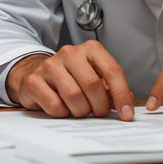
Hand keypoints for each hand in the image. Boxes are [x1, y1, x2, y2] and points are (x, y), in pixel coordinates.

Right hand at [6, 40, 134, 120]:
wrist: (35, 73)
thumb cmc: (69, 77)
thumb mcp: (93, 78)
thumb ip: (110, 89)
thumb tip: (127, 100)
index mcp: (90, 49)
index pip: (113, 71)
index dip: (122, 95)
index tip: (127, 114)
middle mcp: (70, 53)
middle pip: (93, 85)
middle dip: (99, 106)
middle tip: (97, 113)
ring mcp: (50, 65)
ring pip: (74, 96)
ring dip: (80, 111)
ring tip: (78, 109)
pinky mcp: (34, 81)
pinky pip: (55, 105)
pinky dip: (62, 113)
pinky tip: (61, 107)